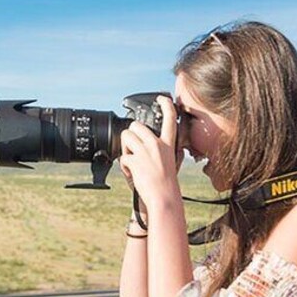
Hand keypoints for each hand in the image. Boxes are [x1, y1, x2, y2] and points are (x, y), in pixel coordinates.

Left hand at [118, 96, 182, 211]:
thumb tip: (170, 147)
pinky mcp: (134, 161)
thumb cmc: (167, 184)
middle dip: (130, 134)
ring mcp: (145, 152)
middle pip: (136, 125)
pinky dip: (124, 166)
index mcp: (169, 144)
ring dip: (125, 148)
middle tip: (133, 147)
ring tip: (132, 160)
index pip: (170, 118)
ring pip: (126, 137)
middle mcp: (157, 145)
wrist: (163, 198)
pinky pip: (122, 157)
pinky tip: (132, 173)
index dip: (166, 104)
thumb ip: (169, 152)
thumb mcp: (173, 164)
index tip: (161, 98)